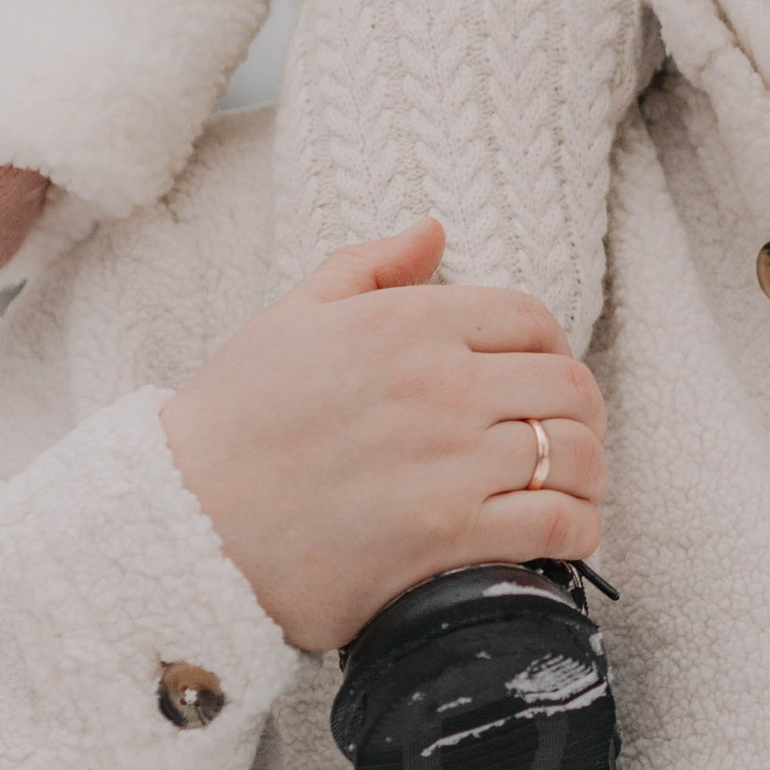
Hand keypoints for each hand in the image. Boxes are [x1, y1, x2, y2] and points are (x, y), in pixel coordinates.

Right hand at [160, 220, 607, 652]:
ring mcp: (450, 463)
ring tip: (578, 486)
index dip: (553, 347)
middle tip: (571, 436)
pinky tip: (570, 534)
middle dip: (583, 411)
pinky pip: (557, 523)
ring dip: (591, 470)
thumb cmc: (230, 424)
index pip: (531, 317)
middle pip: (566, 384)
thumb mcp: (290, 318)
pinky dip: (581, 528)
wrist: (178, 527)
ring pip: (574, 452)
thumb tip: (436, 232)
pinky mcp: (449, 537)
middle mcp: (440, 386)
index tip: (544, 378)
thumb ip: (368, 268)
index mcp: (407, 324)